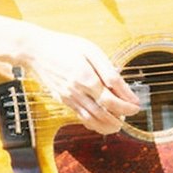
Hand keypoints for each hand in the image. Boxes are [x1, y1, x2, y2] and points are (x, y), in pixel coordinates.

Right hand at [22, 30, 140, 133]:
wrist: (35, 51)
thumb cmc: (65, 46)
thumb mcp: (90, 50)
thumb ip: (107, 70)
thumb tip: (123, 87)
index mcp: (85, 77)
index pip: (111, 99)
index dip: (126, 105)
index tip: (137, 105)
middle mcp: (76, 91)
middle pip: (102, 113)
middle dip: (120, 117)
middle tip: (131, 115)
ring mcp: (68, 98)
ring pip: (90, 120)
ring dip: (107, 125)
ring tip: (119, 124)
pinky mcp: (62, 101)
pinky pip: (80, 117)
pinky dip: (93, 124)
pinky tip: (101, 123)